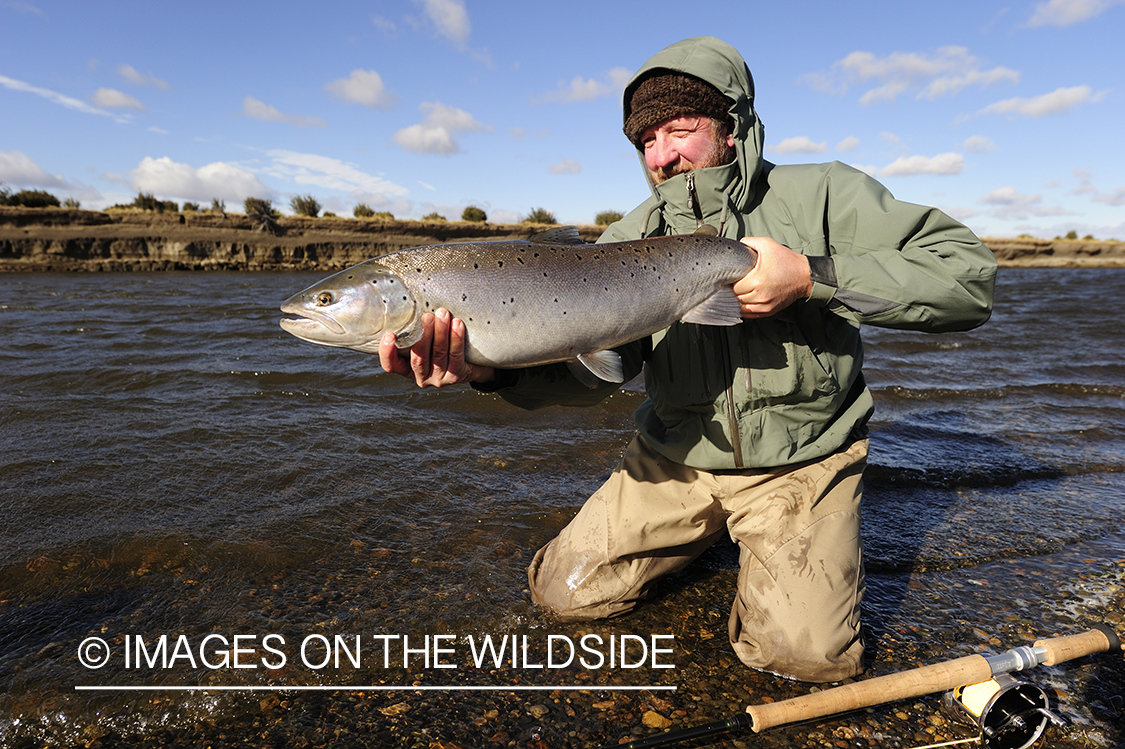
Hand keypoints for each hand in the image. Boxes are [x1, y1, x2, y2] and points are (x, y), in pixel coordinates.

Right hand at [377, 308, 494, 387]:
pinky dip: (456, 338)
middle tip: (427, 317)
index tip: (389, 334)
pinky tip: (457, 324)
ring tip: (443, 314)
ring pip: (438, 354)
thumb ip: (416, 328)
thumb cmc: (442, 342)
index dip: (388, 352)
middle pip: (419, 358)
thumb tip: (407, 297)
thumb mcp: (426, 338)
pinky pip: (456, 356)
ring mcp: (438, 378)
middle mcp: (421, 376)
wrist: (472, 360)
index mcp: (407, 367)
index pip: (391, 365)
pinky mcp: (456, 376)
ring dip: (441, 332)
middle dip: (423, 336)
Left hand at [733, 237, 812, 317]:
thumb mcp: (767, 245)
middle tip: (731, 285)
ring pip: (741, 308)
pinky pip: (750, 314)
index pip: (733, 287)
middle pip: (735, 298)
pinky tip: (743, 301)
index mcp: (757, 280)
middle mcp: (760, 295)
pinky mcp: (769, 311)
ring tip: (737, 293)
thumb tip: (738, 245)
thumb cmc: (787, 260)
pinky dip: (744, 309)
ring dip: (737, 301)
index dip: (729, 282)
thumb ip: (749, 242)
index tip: (730, 278)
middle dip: (732, 292)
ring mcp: (765, 305)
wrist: (804, 276)